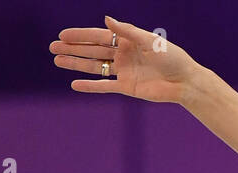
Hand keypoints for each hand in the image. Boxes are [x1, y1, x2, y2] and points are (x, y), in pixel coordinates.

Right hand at [50, 16, 198, 102]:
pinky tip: (74, 84)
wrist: (186, 82)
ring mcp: (124, 71)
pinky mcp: (128, 87)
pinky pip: (105, 86)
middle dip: (72, 49)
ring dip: (76, 64)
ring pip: (95, 67)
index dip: (80, 36)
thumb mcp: (150, 41)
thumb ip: (127, 31)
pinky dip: (91, 86)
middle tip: (52, 47)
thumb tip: (105, 20)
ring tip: (57, 61)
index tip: (62, 35)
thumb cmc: (173, 58)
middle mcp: (123, 55)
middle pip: (93, 50)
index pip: (99, 37)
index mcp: (128, 41)